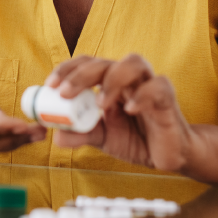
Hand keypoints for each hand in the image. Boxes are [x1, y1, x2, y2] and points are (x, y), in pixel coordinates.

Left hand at [47, 54, 193, 171]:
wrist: (167, 156)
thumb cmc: (135, 139)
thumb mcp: (102, 138)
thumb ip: (80, 135)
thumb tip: (56, 137)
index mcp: (109, 82)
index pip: (87, 63)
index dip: (68, 69)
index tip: (50, 85)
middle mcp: (128, 78)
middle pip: (105, 61)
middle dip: (82, 74)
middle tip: (65, 93)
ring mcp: (148, 85)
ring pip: (133, 63)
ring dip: (112, 79)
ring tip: (100, 104)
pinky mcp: (167, 99)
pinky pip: (158, 86)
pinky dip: (142, 96)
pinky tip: (130, 109)